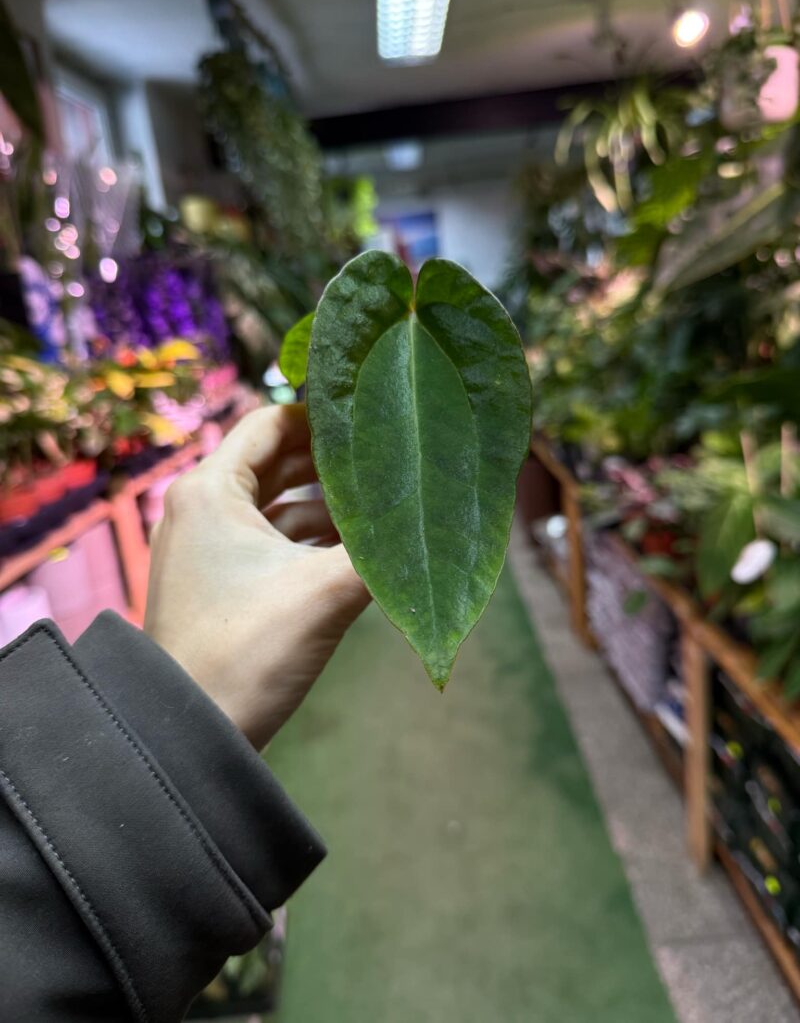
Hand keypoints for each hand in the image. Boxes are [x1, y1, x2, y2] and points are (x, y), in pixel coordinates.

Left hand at [144, 403, 370, 749]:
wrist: (192, 736)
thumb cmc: (250, 651)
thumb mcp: (327, 591)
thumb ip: (385, 549)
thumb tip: (443, 515)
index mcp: (211, 489)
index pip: (271, 421)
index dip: (325, 416)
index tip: (377, 419)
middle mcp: (201, 508)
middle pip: (276, 461)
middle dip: (333, 462)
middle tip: (391, 458)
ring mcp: (206, 547)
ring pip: (276, 505)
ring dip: (327, 506)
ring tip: (384, 505)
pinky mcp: (217, 583)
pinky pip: (269, 542)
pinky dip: (308, 540)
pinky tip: (355, 550)